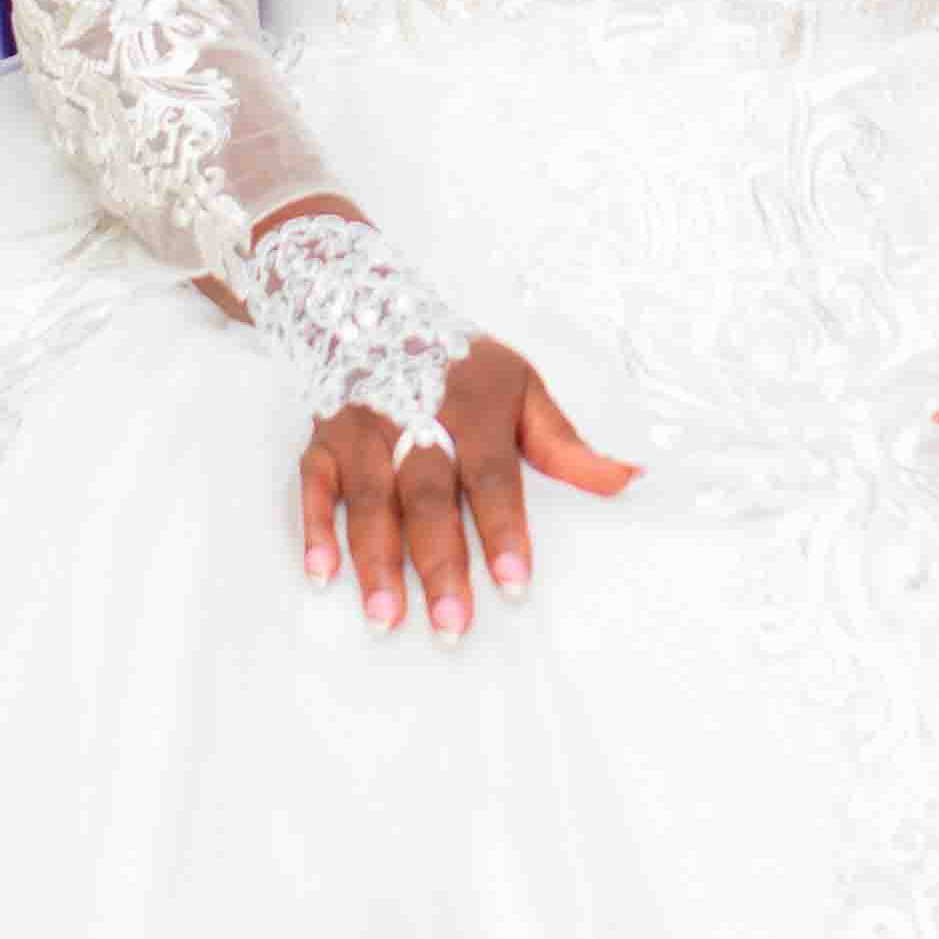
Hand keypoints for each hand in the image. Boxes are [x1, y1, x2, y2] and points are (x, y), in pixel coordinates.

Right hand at [300, 336, 636, 638]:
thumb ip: (565, 443)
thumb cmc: (460, 367)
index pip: (491, 476)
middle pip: (428, 498)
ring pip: (371, 501)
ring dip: (377, 562)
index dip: (503, 528)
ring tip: (388, 618)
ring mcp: (364, 433)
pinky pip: (313, 486)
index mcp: (472, 410)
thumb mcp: (521, 387)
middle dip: (439, 563)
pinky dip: (314, 528)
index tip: (515, 581)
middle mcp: (414, 420)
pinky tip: (321, 573)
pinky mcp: (323, 442)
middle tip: (452, 625)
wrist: (374, 313)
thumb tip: (625, 480)